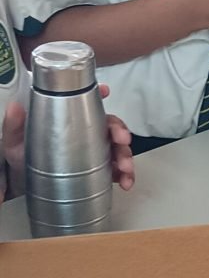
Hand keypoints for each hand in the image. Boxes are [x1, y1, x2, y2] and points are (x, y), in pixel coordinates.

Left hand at [0, 91, 134, 203]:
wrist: (26, 185)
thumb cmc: (24, 159)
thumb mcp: (15, 142)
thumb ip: (14, 126)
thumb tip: (15, 108)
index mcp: (69, 120)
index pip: (87, 103)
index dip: (99, 95)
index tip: (106, 91)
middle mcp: (86, 133)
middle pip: (110, 125)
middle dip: (120, 131)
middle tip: (121, 140)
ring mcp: (95, 152)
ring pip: (118, 147)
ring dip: (125, 156)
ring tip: (124, 167)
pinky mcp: (100, 171)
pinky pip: (118, 170)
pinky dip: (126, 175)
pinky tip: (125, 181)